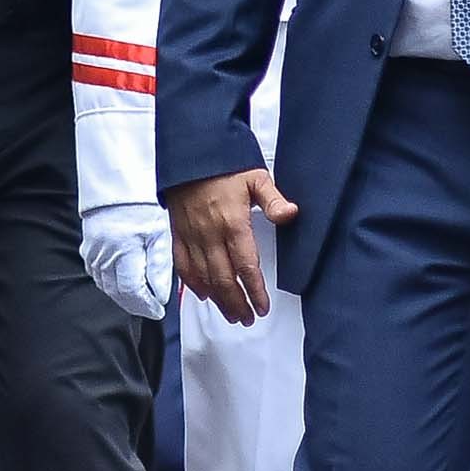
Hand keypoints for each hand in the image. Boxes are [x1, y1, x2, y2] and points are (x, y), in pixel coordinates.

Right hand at [80, 201, 173, 320]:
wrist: (118, 186)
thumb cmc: (141, 207)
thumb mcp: (159, 236)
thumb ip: (160, 268)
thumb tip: (159, 295)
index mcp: (124, 251)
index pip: (132, 292)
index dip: (146, 306)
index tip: (158, 311)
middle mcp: (104, 254)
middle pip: (116, 292)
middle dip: (135, 305)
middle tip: (150, 308)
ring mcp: (93, 251)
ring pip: (104, 285)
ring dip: (122, 296)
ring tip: (138, 298)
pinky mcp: (88, 247)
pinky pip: (96, 274)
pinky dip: (109, 283)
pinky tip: (120, 282)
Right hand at [165, 170, 295, 325]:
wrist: (190, 152)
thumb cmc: (225, 164)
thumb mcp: (256, 177)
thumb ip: (274, 199)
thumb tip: (291, 214)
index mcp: (232, 223)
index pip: (245, 265)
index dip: (254, 290)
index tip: (262, 307)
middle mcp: (210, 233)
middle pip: (223, 278)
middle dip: (236, 303)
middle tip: (247, 319)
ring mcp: (191, 234)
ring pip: (203, 276)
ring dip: (217, 299)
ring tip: (230, 315)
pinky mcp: (178, 231)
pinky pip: (182, 263)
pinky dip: (191, 282)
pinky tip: (202, 294)